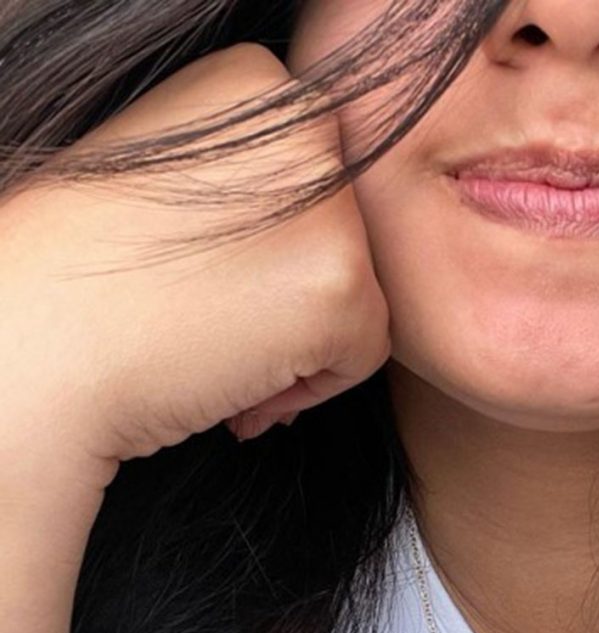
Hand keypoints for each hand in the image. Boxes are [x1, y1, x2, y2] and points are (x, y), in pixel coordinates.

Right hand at [0, 43, 389, 491]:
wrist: (38, 346)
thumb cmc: (86, 273)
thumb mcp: (176, 177)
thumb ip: (260, 178)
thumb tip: (323, 226)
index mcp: (260, 83)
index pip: (325, 179)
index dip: (273, 242)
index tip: (210, 268)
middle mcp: (308, 128)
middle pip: (353, 235)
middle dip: (292, 292)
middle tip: (212, 315)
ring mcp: (333, 207)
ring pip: (365, 294)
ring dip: (301, 342)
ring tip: (216, 348)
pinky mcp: (344, 288)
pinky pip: (365, 352)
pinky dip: (307, 388)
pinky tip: (234, 383)